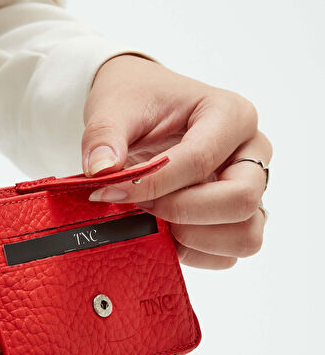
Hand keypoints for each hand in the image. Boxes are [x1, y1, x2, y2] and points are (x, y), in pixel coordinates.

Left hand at [82, 55, 271, 268]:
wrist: (141, 105)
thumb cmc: (138, 100)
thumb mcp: (113, 106)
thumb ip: (104, 136)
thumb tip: (101, 170)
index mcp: (231, 114)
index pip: (201, 159)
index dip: (153, 184)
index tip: (111, 191)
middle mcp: (252, 153)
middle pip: (240, 200)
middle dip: (183, 212)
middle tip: (142, 206)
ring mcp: (251, 189)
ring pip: (245, 235)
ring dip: (195, 239)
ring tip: (156, 220)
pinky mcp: (237, 219)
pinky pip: (228, 255)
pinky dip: (195, 253)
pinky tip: (164, 232)